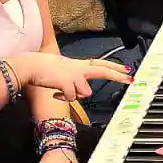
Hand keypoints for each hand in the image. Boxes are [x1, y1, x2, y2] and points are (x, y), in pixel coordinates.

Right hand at [11, 51, 129, 104]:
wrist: (32, 66)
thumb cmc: (43, 68)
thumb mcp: (62, 70)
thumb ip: (74, 78)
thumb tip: (81, 90)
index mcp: (79, 65)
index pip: (100, 64)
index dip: (114, 67)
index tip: (126, 69)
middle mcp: (79, 68)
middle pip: (103, 71)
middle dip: (118, 76)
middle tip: (130, 79)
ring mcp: (74, 75)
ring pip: (84, 92)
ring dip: (73, 95)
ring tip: (60, 89)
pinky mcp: (67, 83)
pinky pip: (71, 97)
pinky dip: (62, 98)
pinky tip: (54, 93)